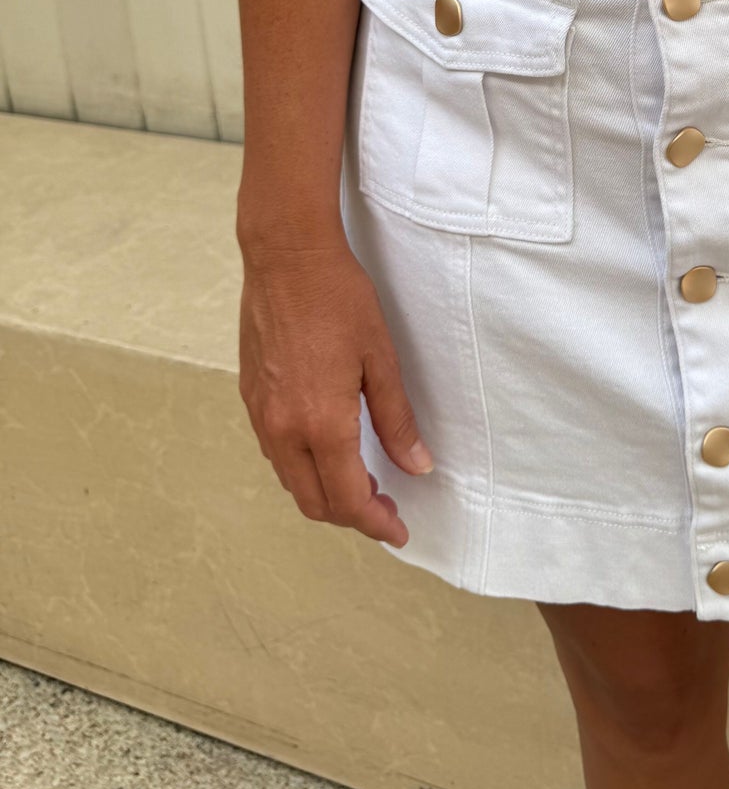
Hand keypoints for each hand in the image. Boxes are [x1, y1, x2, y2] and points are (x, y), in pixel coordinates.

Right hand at [238, 234, 433, 547]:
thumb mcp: (380, 359)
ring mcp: (261, 415)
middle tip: (386, 507)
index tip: (398, 530)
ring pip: (290, 481)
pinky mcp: (250, 397)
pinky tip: (327, 450)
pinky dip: (302, 468)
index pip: (349, 499)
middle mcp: (283, 429)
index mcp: (320, 424)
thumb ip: (396, 419)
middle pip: (315, 502)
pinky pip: (275, 453)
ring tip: (362, 481)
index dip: (376, 523)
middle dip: (352, 515)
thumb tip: (417, 466)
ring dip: (325, 493)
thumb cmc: (339, 299)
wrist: (286, 257)